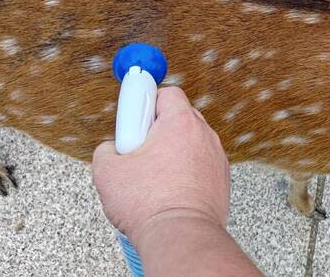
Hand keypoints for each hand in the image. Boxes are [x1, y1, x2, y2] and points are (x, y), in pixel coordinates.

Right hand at [92, 87, 230, 240]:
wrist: (179, 236)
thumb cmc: (151, 204)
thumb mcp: (107, 171)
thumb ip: (107, 149)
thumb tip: (112, 150)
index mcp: (180, 122)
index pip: (166, 93)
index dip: (144, 102)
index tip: (133, 115)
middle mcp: (204, 135)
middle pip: (179, 117)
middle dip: (157, 129)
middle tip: (138, 150)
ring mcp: (216, 157)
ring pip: (189, 143)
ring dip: (172, 153)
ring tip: (153, 176)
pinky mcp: (221, 179)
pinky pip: (199, 165)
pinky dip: (186, 172)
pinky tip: (168, 190)